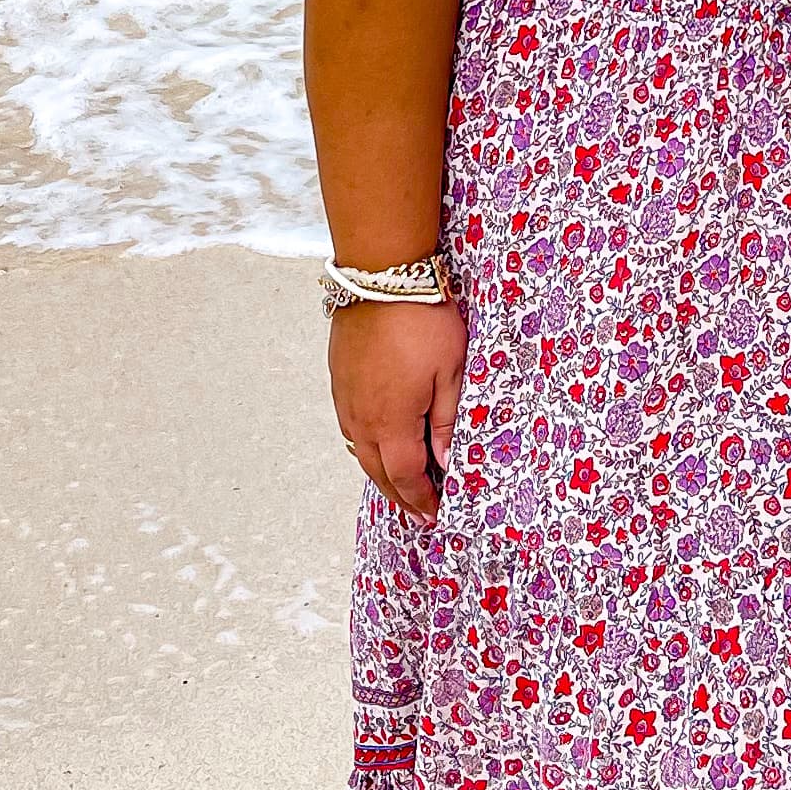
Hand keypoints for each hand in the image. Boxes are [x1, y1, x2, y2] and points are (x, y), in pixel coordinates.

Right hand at [329, 295, 467, 517]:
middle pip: (378, 471)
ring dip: (380, 472)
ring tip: (399, 483)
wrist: (380, 274)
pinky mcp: (339, 378)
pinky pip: (350, 426)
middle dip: (399, 495)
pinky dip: (366, 445)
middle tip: (417, 511)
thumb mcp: (451, 372)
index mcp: (391, 422)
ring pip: (360, 450)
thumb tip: (444, 462)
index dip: (420, 500)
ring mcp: (345, 398)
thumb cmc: (422, 319)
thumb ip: (447, 422)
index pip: (406, 476)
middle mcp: (361, 417)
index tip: (433, 515)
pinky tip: (378, 441)